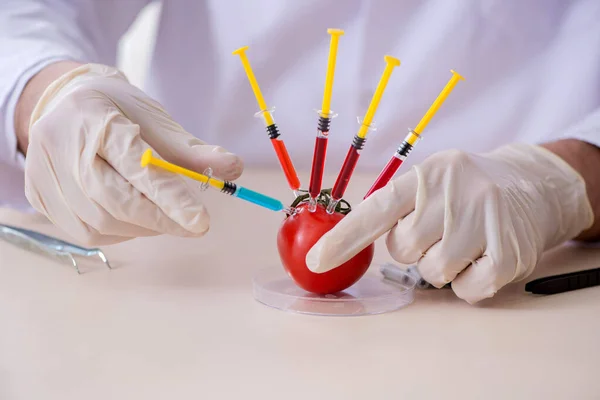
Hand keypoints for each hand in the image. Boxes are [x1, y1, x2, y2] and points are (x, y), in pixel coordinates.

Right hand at [24, 63, 242, 244]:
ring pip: (100, 223)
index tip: (201, 222)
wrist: (63, 103)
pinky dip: (119, 232)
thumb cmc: (116, 110)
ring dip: (141, 227)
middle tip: (194, 225)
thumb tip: (233, 168)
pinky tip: (133, 217)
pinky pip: (86, 232)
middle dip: (160, 219)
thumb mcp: (153, 118)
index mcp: (95, 119)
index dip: (169, 197)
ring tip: (161, 215)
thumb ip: (191, 150)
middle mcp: (62, 147)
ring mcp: (46, 175)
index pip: (136, 164)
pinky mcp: (40, 198)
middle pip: (113, 200)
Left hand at [306, 143, 593, 303]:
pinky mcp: (510, 253)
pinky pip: (466, 290)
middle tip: (436, 231)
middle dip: (412, 248)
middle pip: (405, 248)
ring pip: (434, 272)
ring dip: (440, 266)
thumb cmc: (464, 190)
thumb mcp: (431, 181)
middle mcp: (457, 193)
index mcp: (428, 175)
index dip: (345, 237)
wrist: (533, 185)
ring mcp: (486, 222)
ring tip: (461, 242)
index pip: (378, 208)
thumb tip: (341, 242)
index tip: (317, 260)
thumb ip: (394, 206)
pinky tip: (481, 257)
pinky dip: (466, 283)